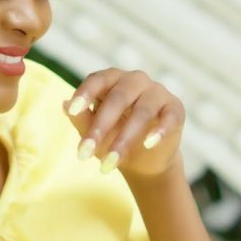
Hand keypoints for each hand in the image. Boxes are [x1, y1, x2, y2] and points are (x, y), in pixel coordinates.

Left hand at [63, 68, 184, 177]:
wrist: (142, 159)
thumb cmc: (111, 137)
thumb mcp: (92, 130)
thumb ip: (80, 118)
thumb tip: (65, 105)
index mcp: (111, 79)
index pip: (97, 80)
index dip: (85, 94)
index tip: (72, 111)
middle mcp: (135, 80)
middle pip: (119, 97)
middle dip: (102, 126)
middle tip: (86, 153)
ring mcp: (157, 92)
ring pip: (142, 110)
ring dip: (126, 137)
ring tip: (111, 161)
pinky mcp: (175, 109)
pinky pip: (170, 116)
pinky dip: (160, 130)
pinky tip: (148, 144)